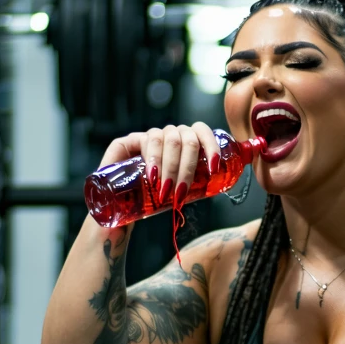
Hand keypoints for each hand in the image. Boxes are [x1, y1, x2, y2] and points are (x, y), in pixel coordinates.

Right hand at [98, 123, 220, 207]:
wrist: (119, 212)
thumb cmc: (153, 202)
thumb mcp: (180, 191)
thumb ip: (198, 184)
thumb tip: (225, 183)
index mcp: (185, 143)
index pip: (202, 132)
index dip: (211, 146)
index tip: (214, 169)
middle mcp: (169, 136)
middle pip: (186, 139)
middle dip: (186, 168)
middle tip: (180, 193)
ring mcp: (149, 137)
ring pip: (168, 139)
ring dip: (170, 166)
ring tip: (165, 190)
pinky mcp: (127, 142)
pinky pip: (146, 140)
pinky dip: (153, 159)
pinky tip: (153, 175)